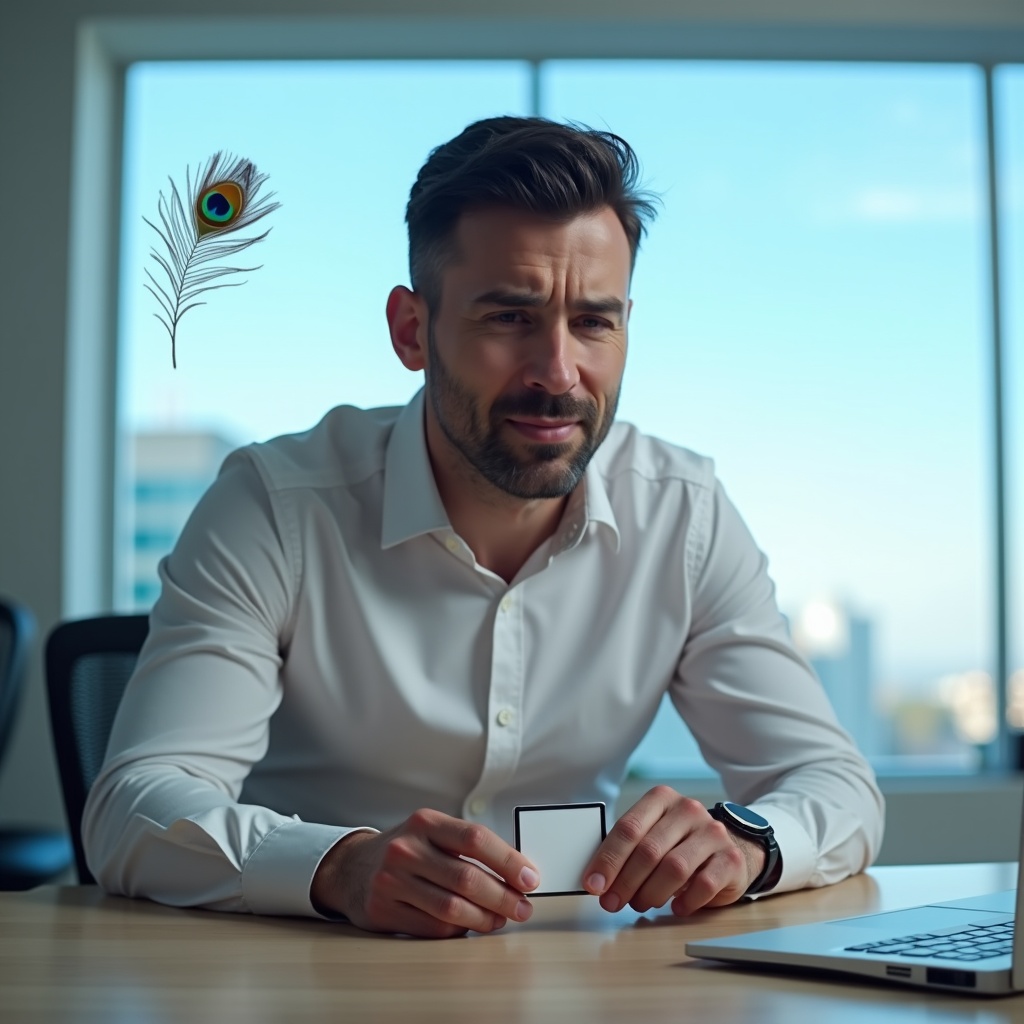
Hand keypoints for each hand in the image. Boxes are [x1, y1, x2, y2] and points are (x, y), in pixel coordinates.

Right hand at [310, 808, 539, 937]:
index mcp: (426, 822)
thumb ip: (468, 847)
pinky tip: (469, 927)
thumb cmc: (407, 850)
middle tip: (522, 908)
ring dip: (485, 919)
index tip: (530, 878)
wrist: (352, 868)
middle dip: (503, 897)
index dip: (508, 860)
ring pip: (451, 908)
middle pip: (467, 878)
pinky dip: (459, 931)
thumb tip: (518, 873)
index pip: (475, 838)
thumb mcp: (432, 833)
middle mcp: (406, 848)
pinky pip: (433, 928)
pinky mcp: (383, 911)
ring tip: (500, 919)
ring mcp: (391, 881)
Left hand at [582, 786, 764, 915]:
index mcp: (661, 798)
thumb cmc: (678, 844)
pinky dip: (685, 901)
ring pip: (675, 867)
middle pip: (649, 849)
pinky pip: (704, 884)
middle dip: (625, 881)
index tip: (593, 884)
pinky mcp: (731, 858)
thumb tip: (596, 880)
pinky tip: (675, 908)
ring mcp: (712, 832)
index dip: (608, 859)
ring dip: (651, 893)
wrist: (727, 849)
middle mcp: (688, 810)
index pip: (628, 828)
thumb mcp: (652, 835)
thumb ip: (627, 849)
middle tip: (612, 902)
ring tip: (641, 904)